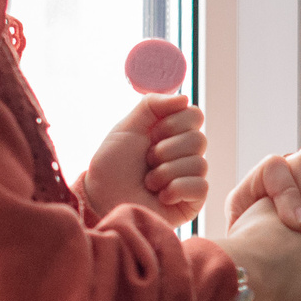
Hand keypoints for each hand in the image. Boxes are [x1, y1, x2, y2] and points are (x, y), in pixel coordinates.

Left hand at [82, 94, 209, 225]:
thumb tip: (185, 99)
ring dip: (165, 172)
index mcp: (172, 134)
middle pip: (199, 139)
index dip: (174, 123)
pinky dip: (176, 188)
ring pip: (199, 163)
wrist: (100, 198)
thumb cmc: (111, 166)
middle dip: (166, 150)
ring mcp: (189, 178)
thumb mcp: (127, 127)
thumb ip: (152, 105)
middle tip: (147, 160)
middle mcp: (184, 154)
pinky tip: (161, 196)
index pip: (195, 116)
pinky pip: (200, 187)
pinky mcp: (192, 202)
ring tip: (149, 182)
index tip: (152, 134)